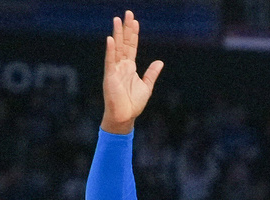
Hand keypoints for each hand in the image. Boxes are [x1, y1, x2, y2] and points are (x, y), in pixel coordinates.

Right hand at [101, 10, 163, 133]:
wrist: (125, 116)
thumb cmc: (133, 103)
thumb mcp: (146, 86)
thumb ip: (151, 73)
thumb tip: (160, 61)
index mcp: (130, 67)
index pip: (131, 46)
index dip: (133, 34)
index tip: (135, 21)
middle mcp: (121, 65)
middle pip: (124, 43)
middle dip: (126, 28)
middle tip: (127, 13)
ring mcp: (114, 69)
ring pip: (116, 48)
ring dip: (117, 34)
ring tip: (118, 20)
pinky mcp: (110, 76)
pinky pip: (110, 61)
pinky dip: (110, 50)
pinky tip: (111, 39)